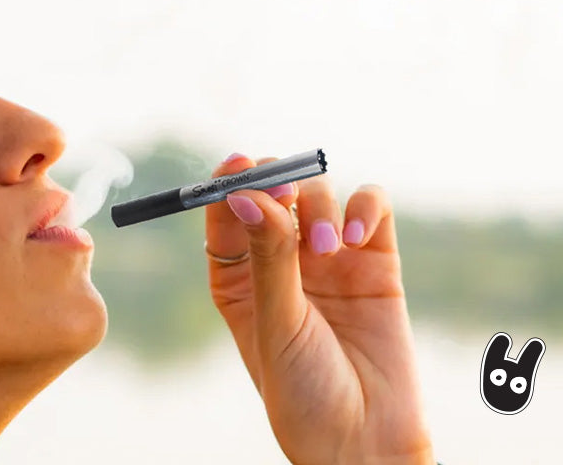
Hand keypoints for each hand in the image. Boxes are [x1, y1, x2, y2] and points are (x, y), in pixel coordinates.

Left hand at [205, 154, 434, 464]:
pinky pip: (370, 206)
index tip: (236, 164)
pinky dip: (364, 206)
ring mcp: (329, 258)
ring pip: (318, 194)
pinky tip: (354, 237)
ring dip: (319, 207)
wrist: (367, 439)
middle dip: (276, 182)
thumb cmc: (305, 393)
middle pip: (272, 193)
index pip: (226, 215)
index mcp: (239, 279)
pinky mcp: (375, 259)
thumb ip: (268, 257)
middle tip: (283, 192)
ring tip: (328, 248)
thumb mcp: (276, 324)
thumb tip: (243, 194)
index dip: (228, 183)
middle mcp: (281, 262)